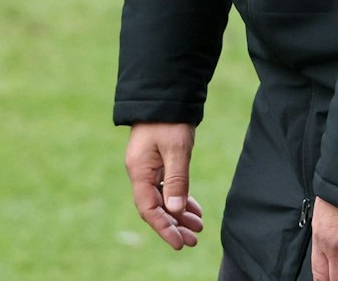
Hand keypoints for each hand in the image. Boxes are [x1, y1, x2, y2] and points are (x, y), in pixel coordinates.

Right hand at [125, 122, 203, 249]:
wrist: (164, 94)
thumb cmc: (169, 120)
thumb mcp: (176, 150)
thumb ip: (176, 180)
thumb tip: (175, 211)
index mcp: (140, 171)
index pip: (149, 209)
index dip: (164, 228)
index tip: (179, 242)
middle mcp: (141, 173)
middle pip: (156, 208)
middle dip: (174, 225)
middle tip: (193, 240)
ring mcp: (148, 168)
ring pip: (162, 199)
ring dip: (179, 214)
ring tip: (198, 227)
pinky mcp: (157, 162)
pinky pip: (166, 188)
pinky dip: (180, 199)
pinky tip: (193, 209)